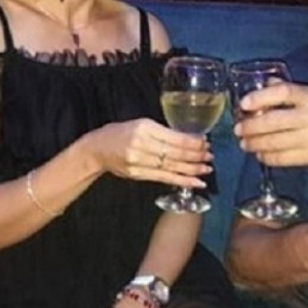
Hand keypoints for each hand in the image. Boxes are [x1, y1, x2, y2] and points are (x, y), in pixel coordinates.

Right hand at [83, 118, 212, 188]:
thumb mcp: (142, 124)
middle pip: (176, 153)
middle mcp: (142, 144)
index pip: (175, 137)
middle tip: (210, 156)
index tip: (205, 143)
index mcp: (145, 128)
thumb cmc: (121, 133)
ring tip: (206, 169)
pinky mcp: (138, 175)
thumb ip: (163, 132)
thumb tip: (190, 139)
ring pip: (172, 167)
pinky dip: (182, 181)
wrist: (97, 149)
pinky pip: (165, 178)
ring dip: (192, 169)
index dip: (193, 142)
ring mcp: (139, 162)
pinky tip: (195, 182)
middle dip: (196, 155)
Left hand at [233, 82, 307, 168]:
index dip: (260, 97)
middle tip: (238, 128)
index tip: (244, 103)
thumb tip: (266, 83)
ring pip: (274, 142)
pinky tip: (261, 153)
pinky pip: (282, 159)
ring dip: (254, 143)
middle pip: (272, 121)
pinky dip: (267, 157)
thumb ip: (293, 91)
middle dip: (250, 126)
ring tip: (245, 142)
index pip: (283, 92)